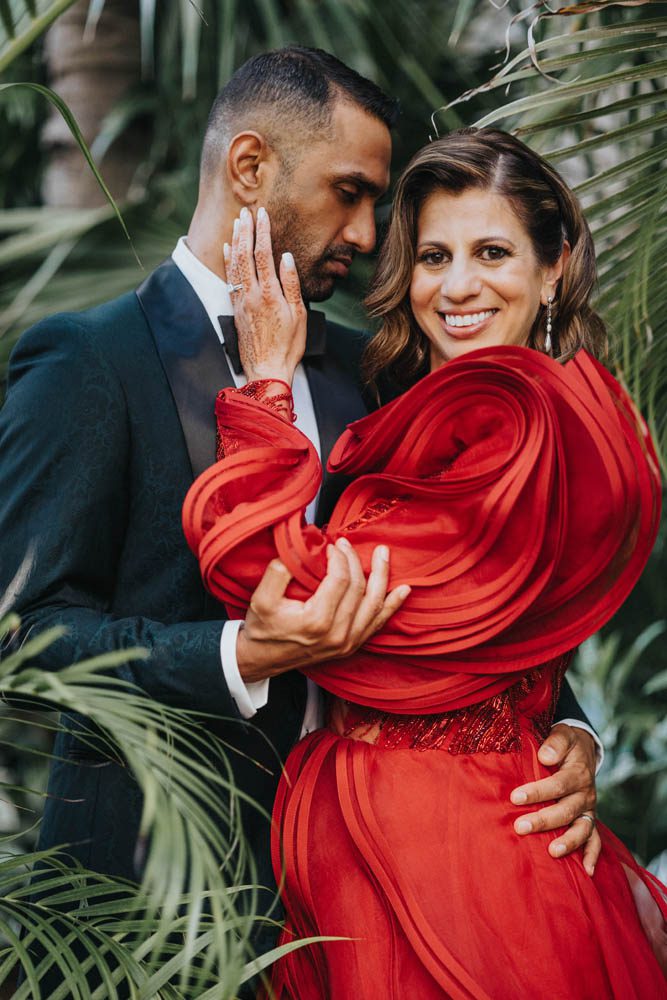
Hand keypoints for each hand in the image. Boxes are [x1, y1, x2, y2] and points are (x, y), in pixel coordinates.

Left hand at [224, 206, 306, 383]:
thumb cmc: (288, 345)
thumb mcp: (299, 315)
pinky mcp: (236, 308)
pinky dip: (228, 261)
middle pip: (244, 254)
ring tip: (238, 222)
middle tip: (247, 211)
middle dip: (246, 230)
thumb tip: (285, 257)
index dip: (262, 231)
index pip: (263, 254)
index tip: (263, 213)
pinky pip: (229, 278)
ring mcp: (241, 300)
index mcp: (269, 293)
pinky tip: (227, 248)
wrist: (267, 369)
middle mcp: (251, 294)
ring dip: (235, 241)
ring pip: (234, 264)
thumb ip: (291, 284)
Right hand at [236, 538, 409, 682]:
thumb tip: (300, 550)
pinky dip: (391, 606)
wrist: (261, 660)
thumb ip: (279, 571)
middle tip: (347, 543)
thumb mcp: (261, 598)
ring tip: (383, 555)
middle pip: (358, 588)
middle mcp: (337, 634)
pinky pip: (377, 624)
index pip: (340, 579)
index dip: (338, 557)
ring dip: (382, 577)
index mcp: (317, 621)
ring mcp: (347, 642)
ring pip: (374, 604)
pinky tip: (403, 591)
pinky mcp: (350, 646)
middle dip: (355, 561)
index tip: (331, 545)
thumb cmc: (262, 630)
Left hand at [510, 723, 600, 875]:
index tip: (515, 798)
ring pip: (581, 829)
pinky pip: (595, 840)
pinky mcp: (589, 820)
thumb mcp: (563, 735)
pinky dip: (592, 855)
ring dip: (568, 842)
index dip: (537, 792)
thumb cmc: (566, 745)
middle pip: (566, 810)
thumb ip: (555, 743)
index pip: (557, 784)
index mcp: (577, 773)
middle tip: (520, 827)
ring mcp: (588, 810)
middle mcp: (585, 794)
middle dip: (544, 820)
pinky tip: (586, 871)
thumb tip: (545, 757)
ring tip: (552, 852)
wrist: (583, 751)